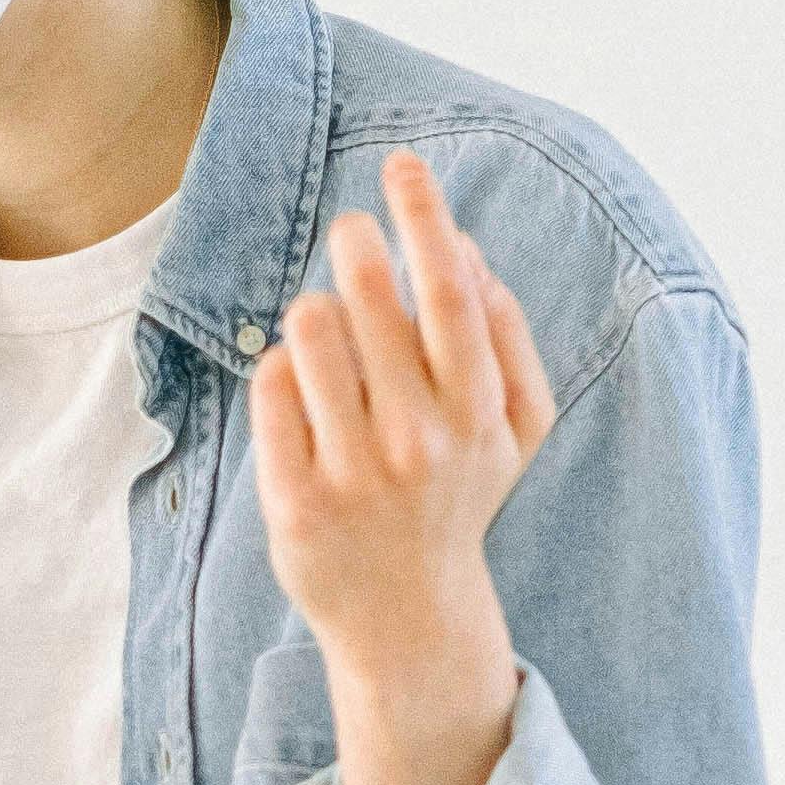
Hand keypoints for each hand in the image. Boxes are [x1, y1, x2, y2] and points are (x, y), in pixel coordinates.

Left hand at [247, 150, 554, 683]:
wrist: (409, 618)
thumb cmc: (459, 499)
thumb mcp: (513, 430)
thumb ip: (507, 339)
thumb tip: (470, 252)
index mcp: (477, 414)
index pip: (449, 289)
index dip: (425, 214)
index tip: (402, 165)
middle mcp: (418, 441)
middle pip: (367, 293)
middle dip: (355, 241)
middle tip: (352, 234)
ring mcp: (353, 474)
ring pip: (309, 328)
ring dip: (315, 312)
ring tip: (329, 337)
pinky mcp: (295, 501)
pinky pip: (271, 386)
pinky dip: (281, 370)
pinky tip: (301, 392)